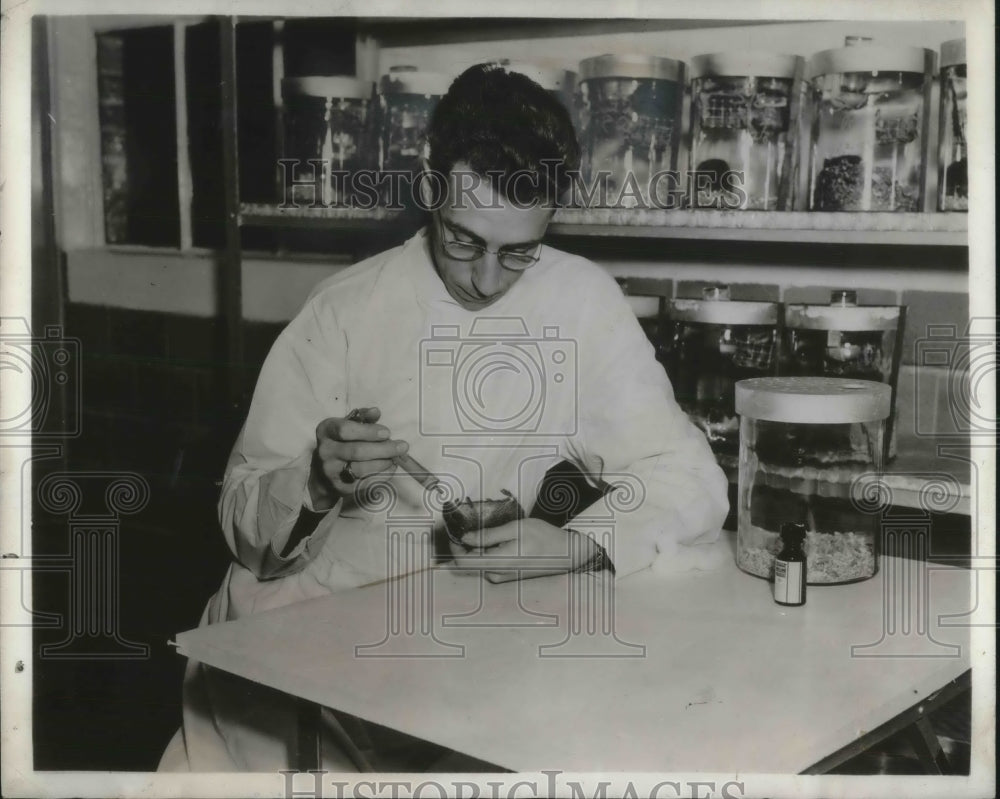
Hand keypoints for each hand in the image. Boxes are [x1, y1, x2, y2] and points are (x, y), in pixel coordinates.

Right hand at [307, 407, 408, 510]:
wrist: (325, 472)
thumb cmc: (342, 442)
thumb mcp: (348, 424)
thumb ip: (363, 417)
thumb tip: (376, 412)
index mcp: (326, 431)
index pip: (345, 430)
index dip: (368, 432)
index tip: (387, 433)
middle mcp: (325, 451)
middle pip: (356, 451)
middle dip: (383, 449)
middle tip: (402, 446)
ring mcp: (331, 471)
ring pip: (361, 469)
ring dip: (383, 463)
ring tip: (395, 458)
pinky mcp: (340, 487)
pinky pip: (364, 483)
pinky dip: (381, 475)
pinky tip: (390, 468)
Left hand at [448, 518, 598, 582]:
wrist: (567, 554)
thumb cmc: (544, 538)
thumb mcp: (516, 529)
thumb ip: (488, 535)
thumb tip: (465, 538)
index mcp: (497, 563)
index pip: (463, 562)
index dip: (454, 547)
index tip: (455, 532)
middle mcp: (497, 575)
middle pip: (468, 564)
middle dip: (464, 546)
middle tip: (468, 527)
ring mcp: (502, 578)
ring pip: (478, 564)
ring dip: (476, 549)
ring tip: (487, 532)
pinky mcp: (507, 577)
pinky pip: (489, 565)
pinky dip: (486, 553)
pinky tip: (497, 541)